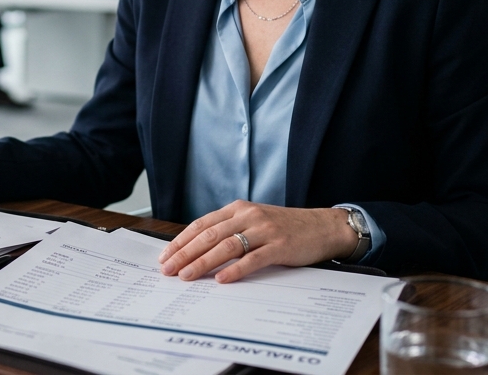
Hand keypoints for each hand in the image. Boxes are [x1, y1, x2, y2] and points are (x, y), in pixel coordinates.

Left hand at [157, 201, 358, 283]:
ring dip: (203, 262)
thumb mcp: (254, 222)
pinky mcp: (280, 246)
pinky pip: (253, 259)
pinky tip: (221, 279)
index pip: (202, 224)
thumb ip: (230, 231)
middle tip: (168, 270)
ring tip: (187, 276)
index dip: (181, 241)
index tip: (165, 256)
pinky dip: (235, 270)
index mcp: (238, 208)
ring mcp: (264, 230)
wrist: (322, 227)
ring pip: (226, 246)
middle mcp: (249, 215)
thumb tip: (197, 251)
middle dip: (185, 253)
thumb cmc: (284, 228)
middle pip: (209, 235)